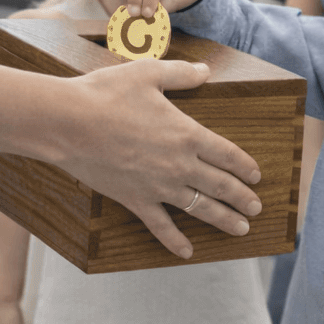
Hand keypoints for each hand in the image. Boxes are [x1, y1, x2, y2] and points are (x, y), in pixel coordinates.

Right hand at [57, 58, 262, 258]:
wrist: (67, 123)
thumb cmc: (107, 94)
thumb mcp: (149, 74)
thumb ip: (182, 74)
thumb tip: (205, 71)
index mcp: (186, 133)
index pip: (227, 154)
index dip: (244, 166)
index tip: (256, 176)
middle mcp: (178, 164)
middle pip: (220, 185)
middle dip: (242, 198)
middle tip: (257, 208)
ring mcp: (158, 186)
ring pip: (199, 208)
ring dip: (223, 219)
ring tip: (241, 229)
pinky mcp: (134, 200)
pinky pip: (160, 226)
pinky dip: (175, 241)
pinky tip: (187, 251)